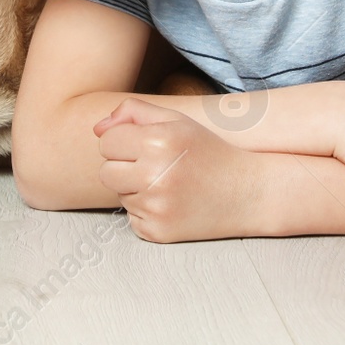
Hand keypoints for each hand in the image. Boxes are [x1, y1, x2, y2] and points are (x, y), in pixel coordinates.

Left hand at [93, 98, 264, 242]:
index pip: (107, 142)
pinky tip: (173, 204)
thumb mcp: (177, 121)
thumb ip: (134, 113)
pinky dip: (147, 212)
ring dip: (136, 190)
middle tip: (155, 166)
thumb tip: (97, 128)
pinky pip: (132, 218)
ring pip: (119, 195)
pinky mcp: (157, 232)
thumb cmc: (208, 152)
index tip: (145, 146)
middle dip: (124, 168)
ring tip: (169, 184)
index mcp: (158, 142)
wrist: (247, 194)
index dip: (123, 142)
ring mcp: (156, 208)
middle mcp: (155, 175)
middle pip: (106, 172)